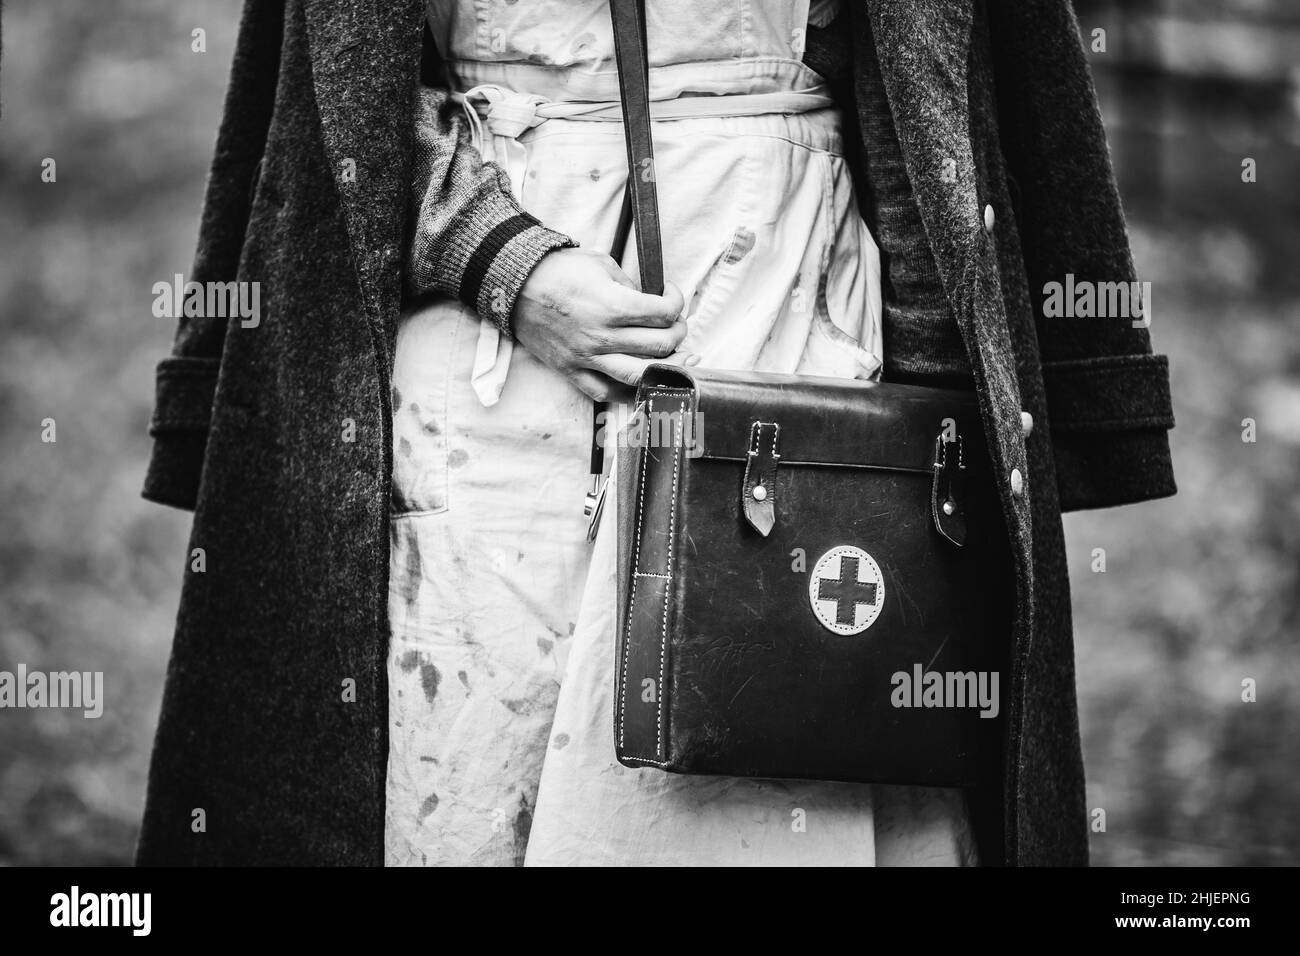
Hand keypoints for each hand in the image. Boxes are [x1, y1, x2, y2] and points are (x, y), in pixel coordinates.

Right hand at [510, 247, 694, 401]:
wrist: (516, 285)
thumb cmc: (559, 271)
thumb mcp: (602, 265)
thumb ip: (630, 287)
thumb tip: (651, 304)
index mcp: (612, 306)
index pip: (663, 313)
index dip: (677, 302)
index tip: (671, 297)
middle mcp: (602, 336)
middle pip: (660, 345)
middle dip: (677, 333)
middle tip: (675, 325)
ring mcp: (587, 358)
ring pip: (640, 375)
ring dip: (665, 368)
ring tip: (675, 360)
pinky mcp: (572, 371)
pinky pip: (606, 392)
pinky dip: (629, 392)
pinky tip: (642, 384)